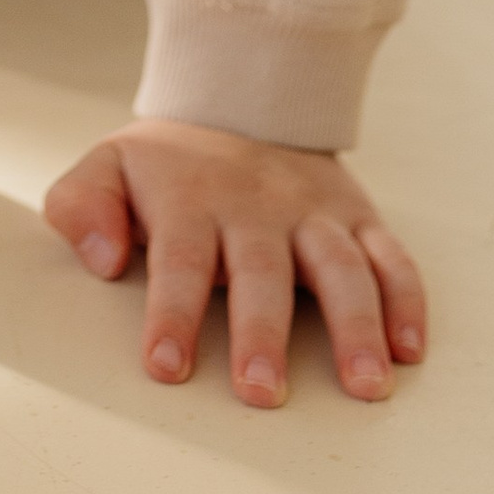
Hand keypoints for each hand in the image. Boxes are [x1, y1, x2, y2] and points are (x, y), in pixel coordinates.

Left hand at [44, 119, 427, 406]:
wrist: (242, 100)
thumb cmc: (168, 165)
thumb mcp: (107, 166)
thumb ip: (83, 205)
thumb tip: (102, 258)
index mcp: (192, 196)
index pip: (180, 258)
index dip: (172, 313)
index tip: (166, 367)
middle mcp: (258, 204)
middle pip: (263, 271)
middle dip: (262, 333)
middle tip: (262, 394)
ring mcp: (315, 211)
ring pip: (342, 267)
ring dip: (357, 327)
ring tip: (365, 387)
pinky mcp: (359, 215)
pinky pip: (392, 256)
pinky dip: (407, 302)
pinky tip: (410, 351)